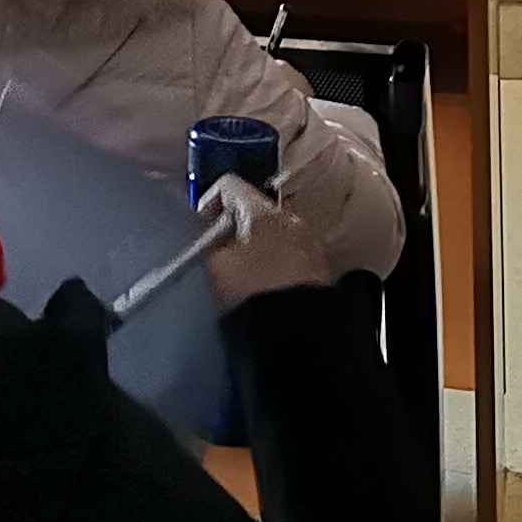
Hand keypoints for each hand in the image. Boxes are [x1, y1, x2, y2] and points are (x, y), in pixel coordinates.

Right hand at [198, 174, 327, 308]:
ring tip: (241, 281)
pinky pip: (291, 261)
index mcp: (262, 211)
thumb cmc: (251, 294)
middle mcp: (292, 220)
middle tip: (217, 258)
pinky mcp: (323, 274)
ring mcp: (312, 247)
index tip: (198, 229)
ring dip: (257, 252)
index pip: (228, 186)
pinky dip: (275, 270)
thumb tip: (204, 242)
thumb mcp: (212, 268)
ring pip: (273, 238)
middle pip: (253, 212)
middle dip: (234, 232)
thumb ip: (204, 246)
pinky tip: (265, 294)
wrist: (298, 335)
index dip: (207, 204)